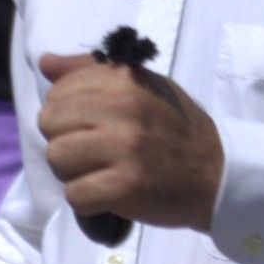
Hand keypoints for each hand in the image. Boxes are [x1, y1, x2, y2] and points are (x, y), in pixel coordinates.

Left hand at [38, 46, 223, 229]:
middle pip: (50, 125)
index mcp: (123, 81)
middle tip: (92, 152)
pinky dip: (86, 201)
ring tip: (98, 173)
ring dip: (72, 172)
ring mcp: (124, 148)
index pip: (58, 92)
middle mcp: (122, 109)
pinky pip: (75, 194)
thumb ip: (92, 72)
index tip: (91, 125)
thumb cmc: (177, 128)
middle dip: (64, 140)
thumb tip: (46, 63)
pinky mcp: (125, 186)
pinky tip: (106, 195)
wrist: (218, 174)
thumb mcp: (143, 86)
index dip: (66, 113)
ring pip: (57, 159)